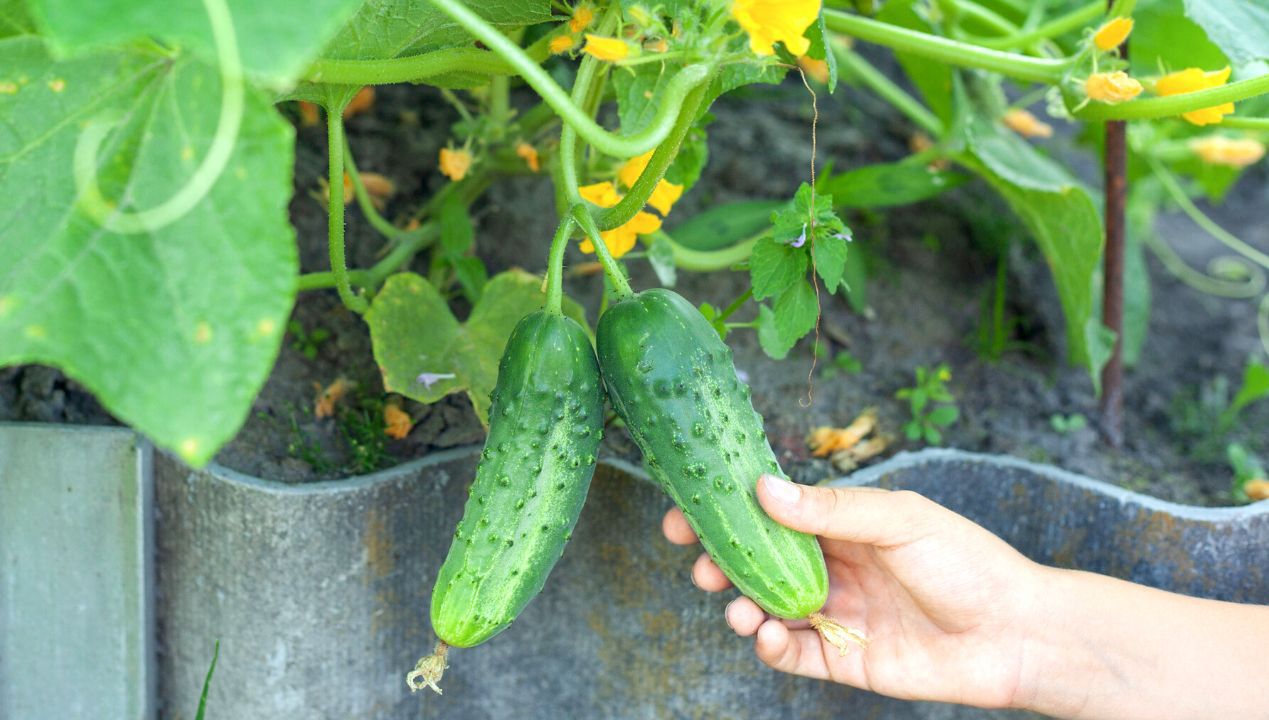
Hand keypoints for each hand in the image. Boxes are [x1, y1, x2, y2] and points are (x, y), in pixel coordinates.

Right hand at [662, 474, 1044, 709]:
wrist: (1019, 634)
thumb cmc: (968, 562)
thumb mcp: (900, 519)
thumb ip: (831, 508)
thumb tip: (763, 489)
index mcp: (844, 525)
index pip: (772, 513)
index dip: (728, 512)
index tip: (687, 512)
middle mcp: (834, 567)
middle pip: (759, 563)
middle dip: (723, 563)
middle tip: (701, 565)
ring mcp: (837, 615)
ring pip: (768, 608)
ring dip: (742, 606)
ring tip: (739, 608)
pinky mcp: (845, 661)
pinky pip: (793, 655)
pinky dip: (771, 646)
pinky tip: (767, 636)